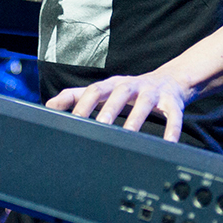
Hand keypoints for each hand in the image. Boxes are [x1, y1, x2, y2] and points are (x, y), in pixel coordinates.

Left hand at [44, 70, 193, 141]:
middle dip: (110, 109)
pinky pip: (173, 115)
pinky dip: (171, 128)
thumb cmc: (130, 90)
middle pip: (119, 93)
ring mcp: (153, 93)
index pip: (95, 90)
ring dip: (136, 118)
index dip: (84, 104)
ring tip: (129, 135)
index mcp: (113, 85)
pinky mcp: (172, 102)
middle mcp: (132, 86)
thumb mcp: (104, 90)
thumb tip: (49, 105)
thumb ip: (77, 96)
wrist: (170, 80)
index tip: (74, 120)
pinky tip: (168, 142)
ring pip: (145, 103)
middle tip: (100, 126)